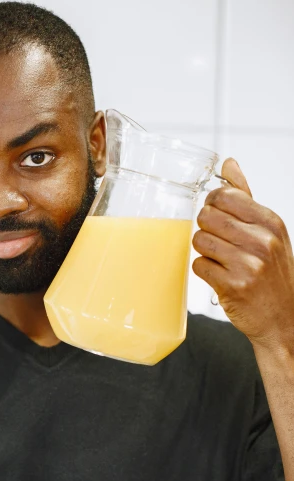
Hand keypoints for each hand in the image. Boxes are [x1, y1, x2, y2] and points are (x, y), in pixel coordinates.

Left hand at [192, 158, 293, 347]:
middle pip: (207, 216)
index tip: (219, 216)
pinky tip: (219, 276)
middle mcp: (262, 241)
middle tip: (218, 242)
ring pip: (199, 240)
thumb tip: (228, 163)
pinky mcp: (232, 286)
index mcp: (271, 222)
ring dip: (204, 251)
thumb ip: (245, 196)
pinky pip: (198, 265)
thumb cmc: (272, 272)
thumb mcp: (269, 230)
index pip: (224, 195)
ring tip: (221, 260)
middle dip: (206, 228)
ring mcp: (248, 264)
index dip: (213, 205)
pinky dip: (204, 270)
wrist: (283, 317)